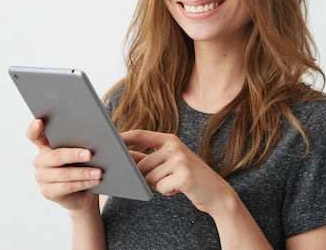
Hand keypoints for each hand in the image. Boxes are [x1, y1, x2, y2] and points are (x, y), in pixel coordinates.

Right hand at [26, 119, 101, 211]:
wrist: (81, 192)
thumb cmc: (80, 164)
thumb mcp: (79, 150)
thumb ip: (79, 140)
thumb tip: (95, 133)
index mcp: (44, 145)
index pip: (34, 135)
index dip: (34, 129)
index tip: (39, 122)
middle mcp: (40, 160)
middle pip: (55, 156)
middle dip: (74, 155)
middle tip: (90, 154)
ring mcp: (41, 177)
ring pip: (63, 173)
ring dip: (83, 172)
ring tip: (98, 172)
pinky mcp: (48, 192)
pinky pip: (66, 187)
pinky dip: (83, 183)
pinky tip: (94, 181)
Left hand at [121, 129, 235, 214]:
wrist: (216, 192)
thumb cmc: (188, 176)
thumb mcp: (169, 163)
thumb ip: (147, 158)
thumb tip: (124, 155)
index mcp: (169, 139)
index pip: (140, 135)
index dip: (123, 137)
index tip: (109, 139)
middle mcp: (174, 146)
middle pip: (141, 165)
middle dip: (147, 177)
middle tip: (166, 178)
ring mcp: (179, 160)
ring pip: (149, 178)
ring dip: (158, 185)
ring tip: (175, 182)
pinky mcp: (183, 176)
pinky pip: (160, 187)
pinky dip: (167, 191)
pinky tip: (180, 188)